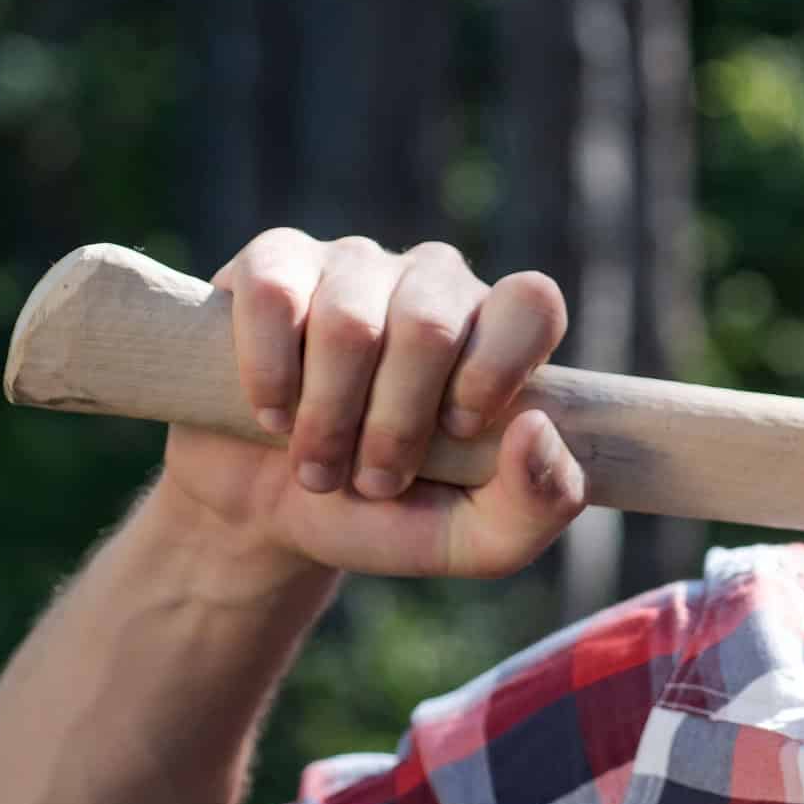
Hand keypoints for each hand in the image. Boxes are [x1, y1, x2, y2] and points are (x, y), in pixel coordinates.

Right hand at [153, 228, 584, 579]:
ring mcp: (354, 264)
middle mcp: (433, 284)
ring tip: (318, 467)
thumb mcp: (472, 540)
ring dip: (327, 416)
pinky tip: (270, 413)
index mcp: (495, 334)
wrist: (268, 512)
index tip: (459, 431)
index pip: (530, 304)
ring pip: (349, 322)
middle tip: (371, 482)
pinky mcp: (275, 263)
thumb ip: (536, 505)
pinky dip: (268, 372)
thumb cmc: (383, 515)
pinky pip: (275, 295)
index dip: (497, 366)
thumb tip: (536, 429)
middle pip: (430, 326)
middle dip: (394, 424)